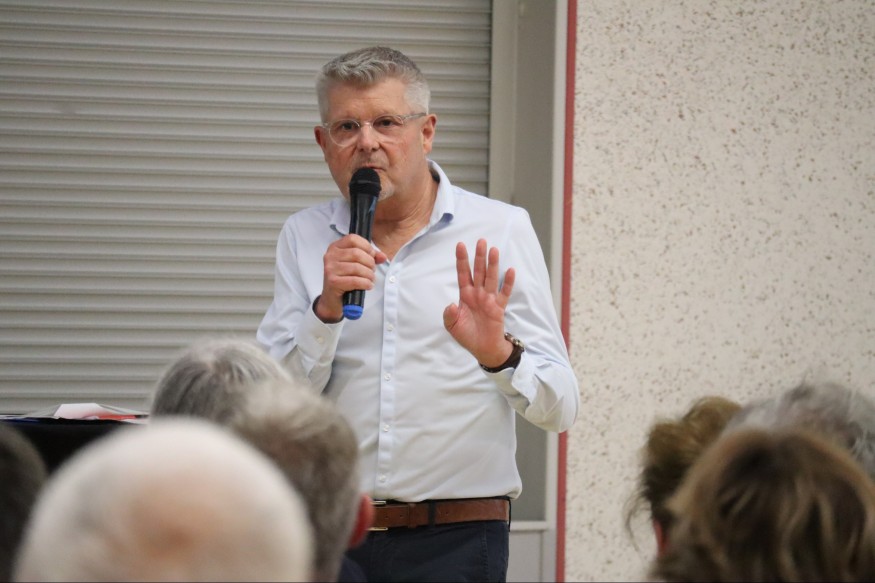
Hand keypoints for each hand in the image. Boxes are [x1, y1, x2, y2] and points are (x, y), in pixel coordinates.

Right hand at [315, 234, 386, 321]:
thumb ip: (370, 257)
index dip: (367, 247)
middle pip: (357, 253)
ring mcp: (330, 269)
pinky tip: (367, 285)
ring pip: (357, 267)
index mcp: (335, 247)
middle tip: (372, 271)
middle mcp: (330, 256)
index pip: (353, 239)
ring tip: (370, 279)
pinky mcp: (333, 282)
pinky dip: (365, 283)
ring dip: (369, 275)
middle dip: (370, 263)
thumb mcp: (357, 265)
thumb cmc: (345, 279)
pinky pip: (355, 280)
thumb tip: (382, 256)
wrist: (332, 300)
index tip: (372, 256)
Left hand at [443, 239, 515, 365]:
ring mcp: (489, 299)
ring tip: (494, 250)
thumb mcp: (452, 326)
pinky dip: (508, 282)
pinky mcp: (499, 308)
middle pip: (479, 271)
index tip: (460, 245)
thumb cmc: (467, 335)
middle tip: (481, 241)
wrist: (482, 349)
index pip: (463, 274)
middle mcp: (477, 294)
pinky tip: (510, 270)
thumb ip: (449, 315)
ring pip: (491, 278)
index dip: (462, 260)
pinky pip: (504, 293)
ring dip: (493, 264)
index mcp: (465, 295)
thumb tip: (451, 304)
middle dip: (479, 257)